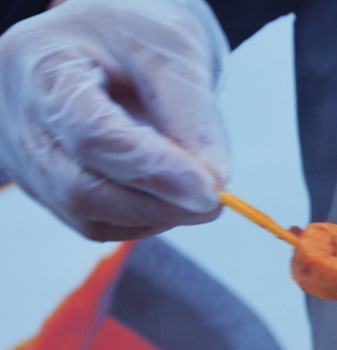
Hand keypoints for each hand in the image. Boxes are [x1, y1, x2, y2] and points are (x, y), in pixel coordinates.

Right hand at [0, 0, 229, 239]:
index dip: (153, 169)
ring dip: (153, 215)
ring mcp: (25, 156)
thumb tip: (214, 180)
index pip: (92, 135)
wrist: (105, 39)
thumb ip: (193, 116)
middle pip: (81, 188)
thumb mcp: (172, 52)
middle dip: (157, 205)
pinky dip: (140, 219)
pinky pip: (94, 222)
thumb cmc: (134, 36)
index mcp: (42, 64)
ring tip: (194, 191)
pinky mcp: (44, 185)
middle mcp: (19, 116)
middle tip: (213, 202)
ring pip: (88, 215)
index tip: (208, 188)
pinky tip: (167, 195)